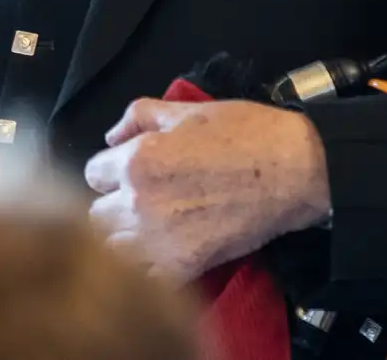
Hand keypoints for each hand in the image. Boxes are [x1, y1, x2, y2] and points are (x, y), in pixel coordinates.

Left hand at [85, 98, 330, 281]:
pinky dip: (149, 268)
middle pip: (96, 214)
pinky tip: (165, 252)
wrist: (294, 172)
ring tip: (151, 228)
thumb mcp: (188, 110)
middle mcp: (138, 202)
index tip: (130, 172)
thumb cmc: (245, 134)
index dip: (112, 170)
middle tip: (141, 200)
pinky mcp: (183, 267)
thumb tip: (111, 136)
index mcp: (136, 160)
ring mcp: (158, 240)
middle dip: (113, 205)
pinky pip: (144, 276)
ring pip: (112, 249)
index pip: (92, 173)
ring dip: (125, 239)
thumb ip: (139, 116)